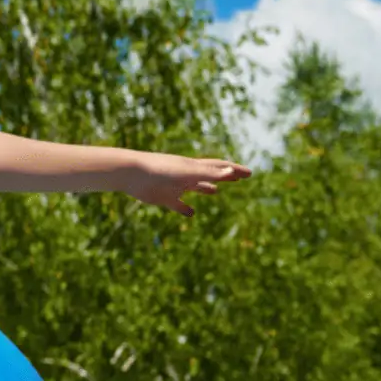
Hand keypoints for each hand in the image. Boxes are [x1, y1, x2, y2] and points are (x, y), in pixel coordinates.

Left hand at [122, 153, 251, 216]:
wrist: (131, 173)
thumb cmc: (160, 170)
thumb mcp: (188, 172)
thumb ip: (209, 173)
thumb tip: (233, 172)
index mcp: (194, 167)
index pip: (219, 167)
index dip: (234, 170)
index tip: (249, 172)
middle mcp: (187, 175)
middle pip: (210, 175)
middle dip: (225, 176)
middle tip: (239, 177)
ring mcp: (175, 186)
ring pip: (194, 188)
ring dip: (205, 189)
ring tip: (215, 192)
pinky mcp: (163, 198)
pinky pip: (177, 205)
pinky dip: (185, 208)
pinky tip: (190, 213)